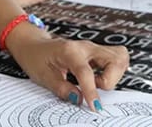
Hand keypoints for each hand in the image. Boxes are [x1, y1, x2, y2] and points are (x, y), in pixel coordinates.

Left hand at [7, 24, 129, 110]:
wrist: (32, 44)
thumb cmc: (35, 57)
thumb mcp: (43, 75)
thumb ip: (62, 89)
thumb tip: (79, 99)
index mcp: (69, 50)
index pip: (86, 71)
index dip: (91, 91)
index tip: (94, 107)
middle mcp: (85, 47)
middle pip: (116, 59)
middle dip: (112, 79)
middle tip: (96, 88)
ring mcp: (92, 48)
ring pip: (120, 57)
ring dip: (114, 75)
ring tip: (96, 82)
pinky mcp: (96, 52)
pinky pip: (116, 59)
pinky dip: (114, 71)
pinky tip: (98, 78)